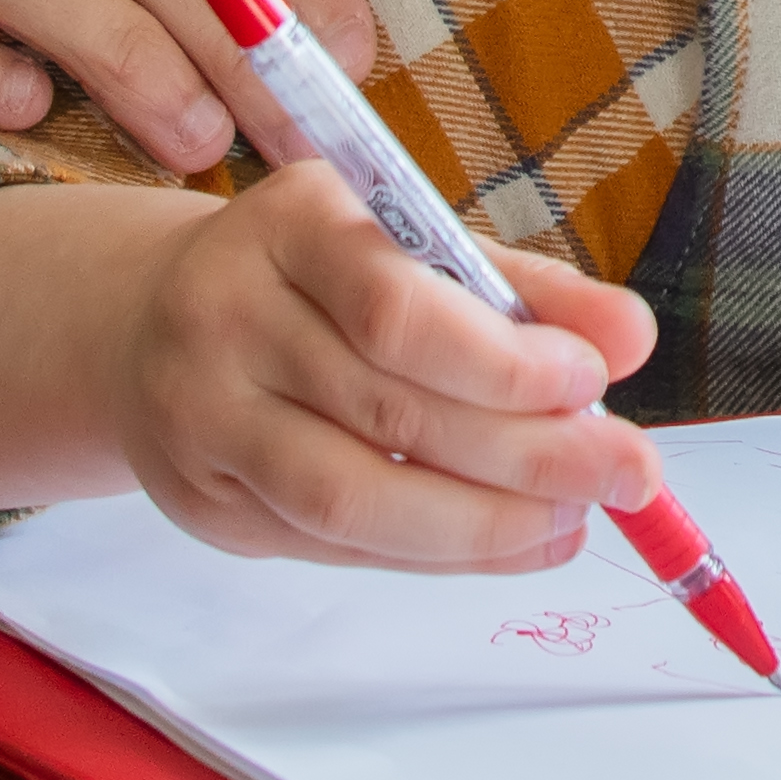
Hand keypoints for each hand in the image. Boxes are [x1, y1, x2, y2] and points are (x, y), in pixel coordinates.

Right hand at [100, 161, 663, 572]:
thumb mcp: (416, 244)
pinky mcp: (205, 505)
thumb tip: (632, 337)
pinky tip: (510, 544)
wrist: (148, 322)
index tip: (596, 381)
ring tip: (572, 520)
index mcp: (288, 225)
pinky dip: (435, 554)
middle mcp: (225, 318)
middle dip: (527, 454)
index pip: (396, 309)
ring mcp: (202, 420)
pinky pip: (332, 546)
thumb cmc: (319, 278)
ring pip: (350, 498)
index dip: (503, 360)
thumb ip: (526, 290)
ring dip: (482, 524)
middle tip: (626, 472)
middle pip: (385, 409)